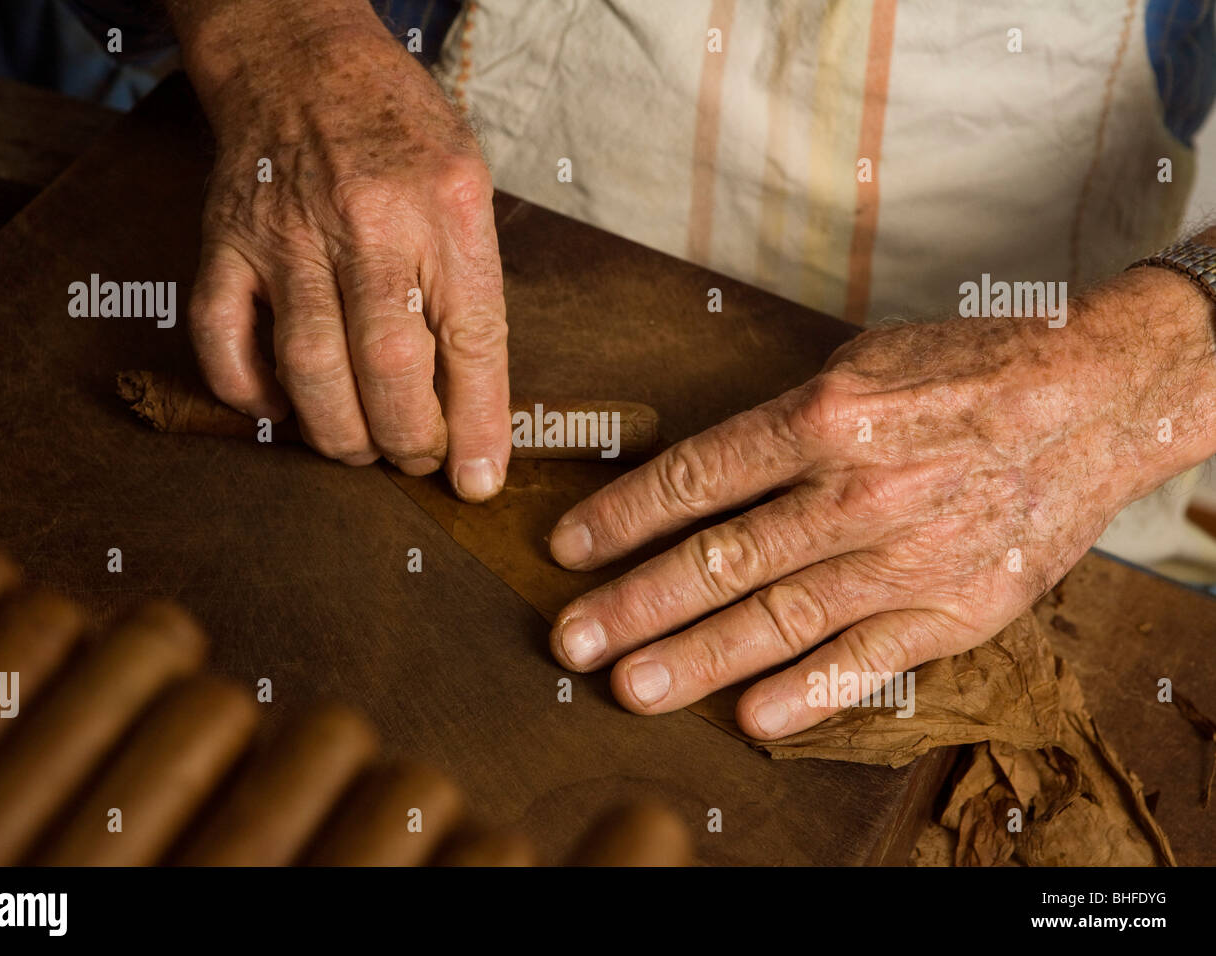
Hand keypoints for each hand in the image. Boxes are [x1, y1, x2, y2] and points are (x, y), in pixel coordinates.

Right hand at [169, 0, 509, 499]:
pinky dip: (247, 392)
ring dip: (338, 434)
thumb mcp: (468, 187)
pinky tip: (279, 409)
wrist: (301, 59)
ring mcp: (288, 232)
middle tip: (416, 458)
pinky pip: (221, 337)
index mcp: (447, 206)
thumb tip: (477, 405)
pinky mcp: (225, 241)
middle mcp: (369, 219)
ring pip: (309, 366)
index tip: (479, 480)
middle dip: (408, 439)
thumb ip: (473, 286)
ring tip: (361, 448)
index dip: (479, 424)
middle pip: (389, 364)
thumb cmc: (399, 133)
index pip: (472, 338)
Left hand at [547, 265, 1215, 737]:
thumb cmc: (972, 370)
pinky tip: (751, 718)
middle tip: (571, 641)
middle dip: (633, 604)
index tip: (570, 549)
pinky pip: (868, 660)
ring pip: (778, 620)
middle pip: (719, 560)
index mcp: (825, 417)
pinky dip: (807, 693)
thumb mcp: (863, 363)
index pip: (695, 477)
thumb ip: (786, 422)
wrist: (1098, 397)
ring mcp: (905, 558)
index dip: (621, 518)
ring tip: (630, 686)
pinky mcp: (956, 608)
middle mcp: (855, 493)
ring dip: (695, 659)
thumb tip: (705, 474)